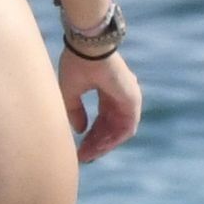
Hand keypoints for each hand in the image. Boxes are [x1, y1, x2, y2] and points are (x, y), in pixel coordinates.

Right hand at [58, 47, 139, 163]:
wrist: (89, 48)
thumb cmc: (78, 63)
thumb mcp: (71, 91)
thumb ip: (75, 111)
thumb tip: (79, 130)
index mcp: (106, 90)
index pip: (102, 119)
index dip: (91, 134)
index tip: (79, 147)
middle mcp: (119, 95)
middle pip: (110, 126)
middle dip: (96, 143)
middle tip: (83, 156)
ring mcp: (129, 98)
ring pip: (118, 130)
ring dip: (104, 144)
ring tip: (89, 155)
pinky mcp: (133, 100)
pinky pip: (126, 128)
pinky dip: (113, 139)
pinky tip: (99, 147)